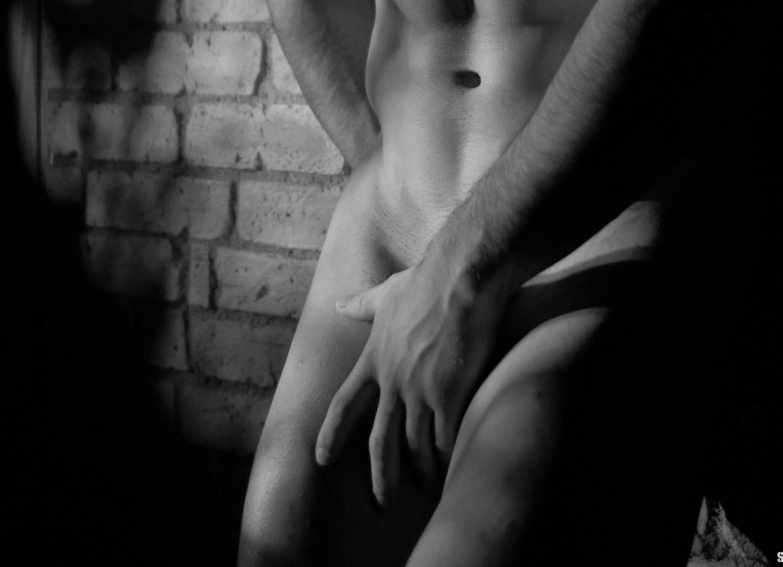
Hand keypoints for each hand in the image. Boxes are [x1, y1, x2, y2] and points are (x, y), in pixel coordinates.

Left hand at [315, 255, 503, 504]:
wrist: (460, 278)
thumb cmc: (424, 281)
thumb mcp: (386, 293)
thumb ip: (362, 304)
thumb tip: (340, 304)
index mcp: (373, 359)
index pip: (344, 405)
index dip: (331, 434)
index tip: (322, 459)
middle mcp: (391, 381)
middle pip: (379, 441)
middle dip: (381, 477)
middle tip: (382, 503)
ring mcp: (419, 391)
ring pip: (414, 447)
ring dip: (420, 474)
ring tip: (427, 490)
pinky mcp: (448, 395)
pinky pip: (445, 440)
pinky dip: (447, 460)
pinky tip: (452, 472)